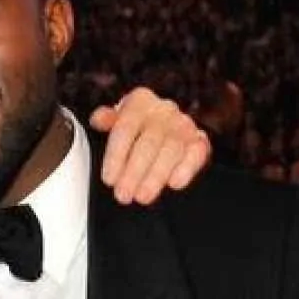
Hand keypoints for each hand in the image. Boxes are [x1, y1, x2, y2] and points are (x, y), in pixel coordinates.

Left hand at [90, 87, 210, 204]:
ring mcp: (184, 125)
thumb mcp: (115, 120)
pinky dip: (187, 168)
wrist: (162, 123)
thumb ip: (105, 120)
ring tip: (142, 197)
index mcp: (140, 101)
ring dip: (156, 176)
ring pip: (171, 150)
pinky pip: (197, 153)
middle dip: (134, 172)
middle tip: (123, 194)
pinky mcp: (200, 140)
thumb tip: (98, 119)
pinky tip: (174, 184)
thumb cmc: (133, 126)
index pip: (125, 128)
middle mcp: (164, 110)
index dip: (116, 156)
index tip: (109, 179)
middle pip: (148, 143)